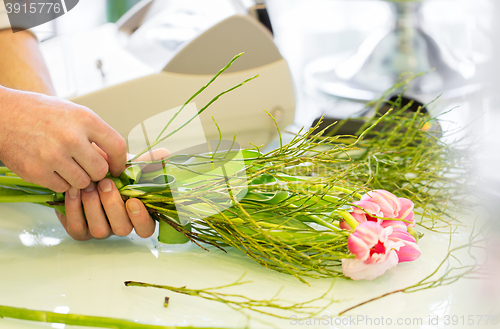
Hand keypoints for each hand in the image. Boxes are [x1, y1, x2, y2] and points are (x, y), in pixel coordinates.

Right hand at [0, 86, 126, 191]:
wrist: (2, 115)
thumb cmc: (40, 113)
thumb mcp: (72, 113)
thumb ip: (94, 135)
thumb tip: (113, 160)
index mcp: (84, 119)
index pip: (117, 146)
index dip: (120, 161)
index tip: (117, 167)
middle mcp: (71, 137)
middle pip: (100, 170)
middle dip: (97, 172)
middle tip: (87, 168)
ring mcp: (53, 156)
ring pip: (83, 183)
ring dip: (79, 179)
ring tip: (68, 167)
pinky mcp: (37, 171)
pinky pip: (62, 188)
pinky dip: (60, 183)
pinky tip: (53, 169)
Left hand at [56, 149, 170, 239]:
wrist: (79, 170)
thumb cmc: (109, 171)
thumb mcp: (128, 165)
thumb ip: (146, 162)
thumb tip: (165, 153)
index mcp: (136, 214)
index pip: (146, 229)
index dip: (141, 219)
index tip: (133, 201)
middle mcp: (119, 225)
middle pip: (123, 229)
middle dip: (113, 206)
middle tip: (105, 183)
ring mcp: (99, 230)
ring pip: (100, 230)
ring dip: (93, 206)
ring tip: (89, 185)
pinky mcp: (79, 230)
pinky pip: (77, 227)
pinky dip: (74, 208)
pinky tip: (74, 190)